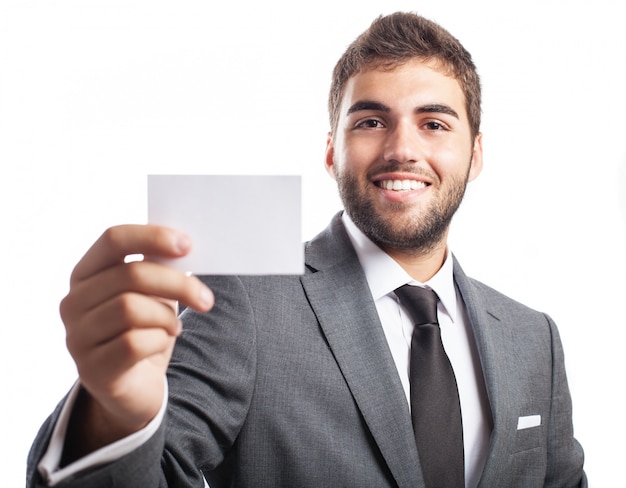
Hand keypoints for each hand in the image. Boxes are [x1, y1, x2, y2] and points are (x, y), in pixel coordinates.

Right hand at [60, 225, 212, 458]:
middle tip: (206, 298)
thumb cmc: (144, 329)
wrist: (133, 386)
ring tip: (172, 327)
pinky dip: (159, 340)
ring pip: (131, 309)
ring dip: (166, 317)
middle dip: (178, 284)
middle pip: (131, 275)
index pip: (113, 239)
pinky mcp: (92, 369)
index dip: (152, 237)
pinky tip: (162, 343)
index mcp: (86, 273)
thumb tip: (184, 246)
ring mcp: (77, 336)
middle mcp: (73, 302)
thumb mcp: (151, 294)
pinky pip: (133, 343)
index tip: (188, 245)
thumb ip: (158, 267)